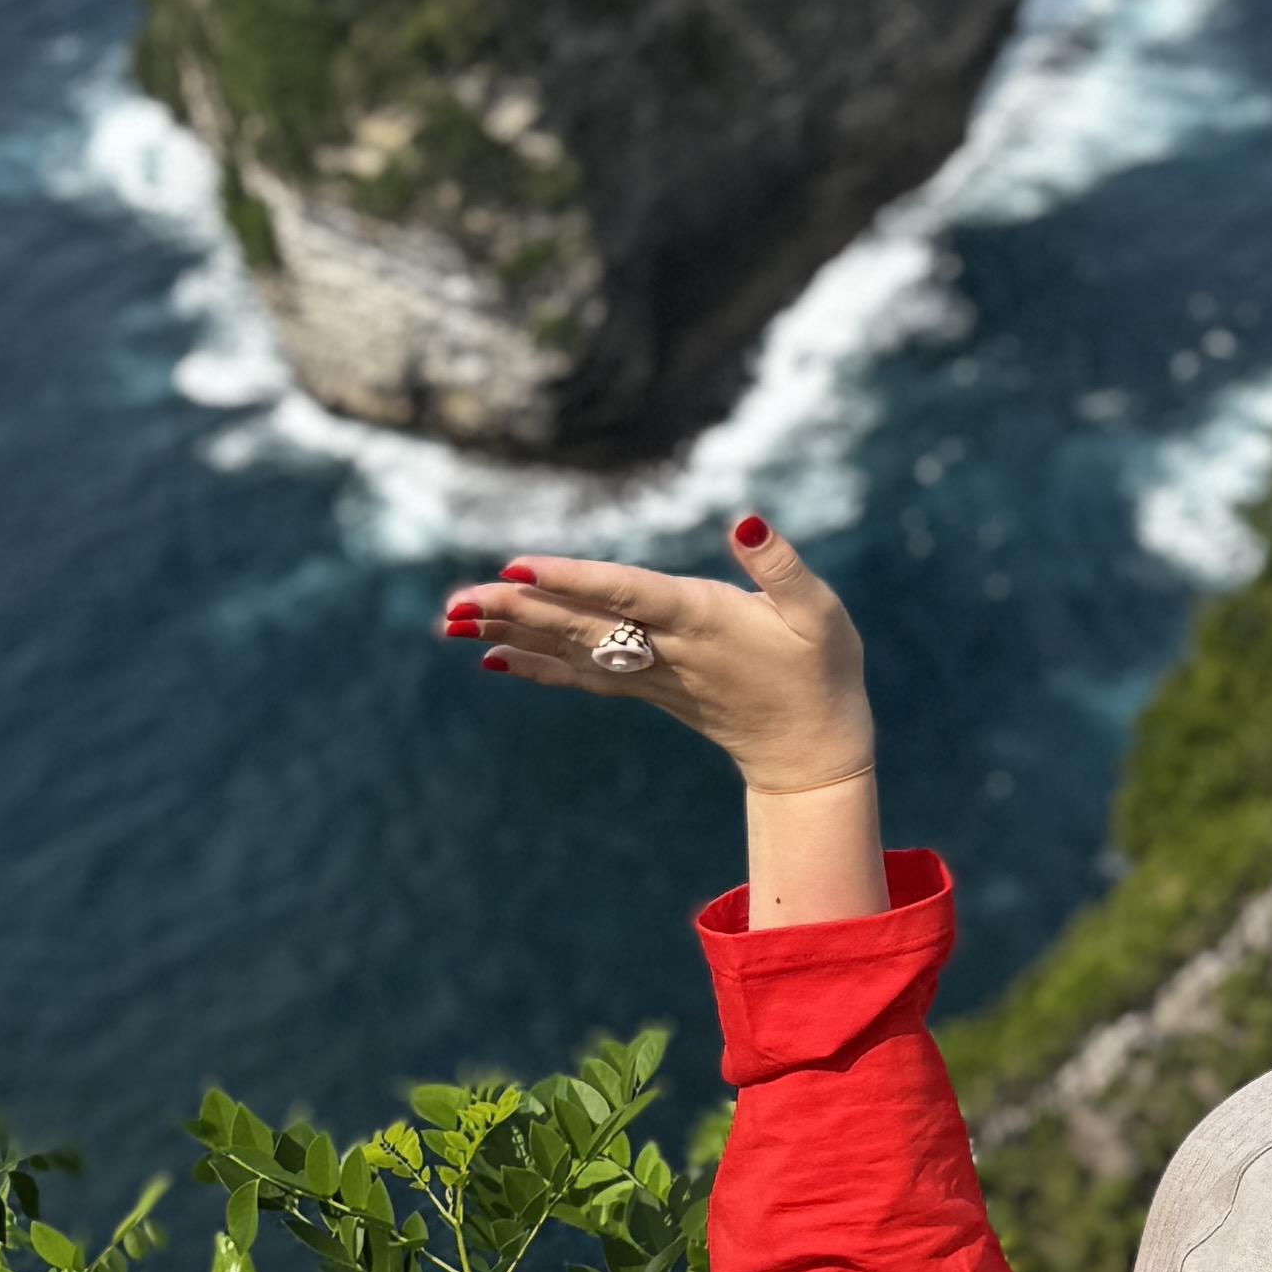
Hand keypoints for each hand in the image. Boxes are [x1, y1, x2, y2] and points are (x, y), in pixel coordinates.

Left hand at [440, 516, 885, 923]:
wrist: (811, 750)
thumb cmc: (822, 670)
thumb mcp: (820, 612)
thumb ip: (781, 566)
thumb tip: (745, 521)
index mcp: (703, 620)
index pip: (627, 593)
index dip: (573, 580)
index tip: (517, 568)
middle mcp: (666, 648)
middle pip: (581, 624)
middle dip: (516, 610)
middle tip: (453, 599)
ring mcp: (651, 673)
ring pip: (571, 648)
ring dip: (510, 633)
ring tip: (449, 619)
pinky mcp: (645, 688)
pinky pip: (579, 675)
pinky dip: (534, 665)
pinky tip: (490, 657)